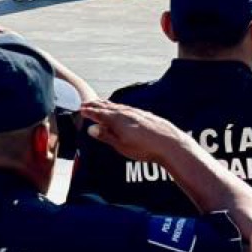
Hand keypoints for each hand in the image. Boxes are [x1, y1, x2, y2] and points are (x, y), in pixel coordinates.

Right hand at [79, 100, 194, 162]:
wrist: (170, 144)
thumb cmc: (145, 148)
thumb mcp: (121, 145)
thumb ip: (106, 135)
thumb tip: (91, 128)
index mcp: (117, 120)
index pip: (99, 114)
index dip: (89, 112)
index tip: (81, 110)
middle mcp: (125, 113)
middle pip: (107, 107)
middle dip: (95, 105)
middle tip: (86, 103)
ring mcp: (136, 112)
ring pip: (117, 106)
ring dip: (106, 104)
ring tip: (100, 103)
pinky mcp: (145, 114)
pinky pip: (126, 107)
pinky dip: (118, 106)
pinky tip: (120, 108)